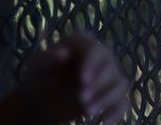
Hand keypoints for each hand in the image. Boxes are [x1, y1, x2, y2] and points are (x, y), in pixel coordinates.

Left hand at [7, 34, 130, 123]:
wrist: (43, 98)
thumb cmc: (40, 76)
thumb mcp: (37, 67)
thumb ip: (47, 58)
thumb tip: (62, 54)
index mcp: (84, 44)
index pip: (96, 51)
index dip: (91, 65)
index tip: (82, 81)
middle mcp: (102, 57)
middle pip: (111, 68)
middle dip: (99, 85)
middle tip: (81, 100)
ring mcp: (109, 77)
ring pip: (120, 85)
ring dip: (107, 100)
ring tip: (87, 113)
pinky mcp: (112, 95)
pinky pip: (123, 103)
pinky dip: (117, 113)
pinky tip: (105, 124)